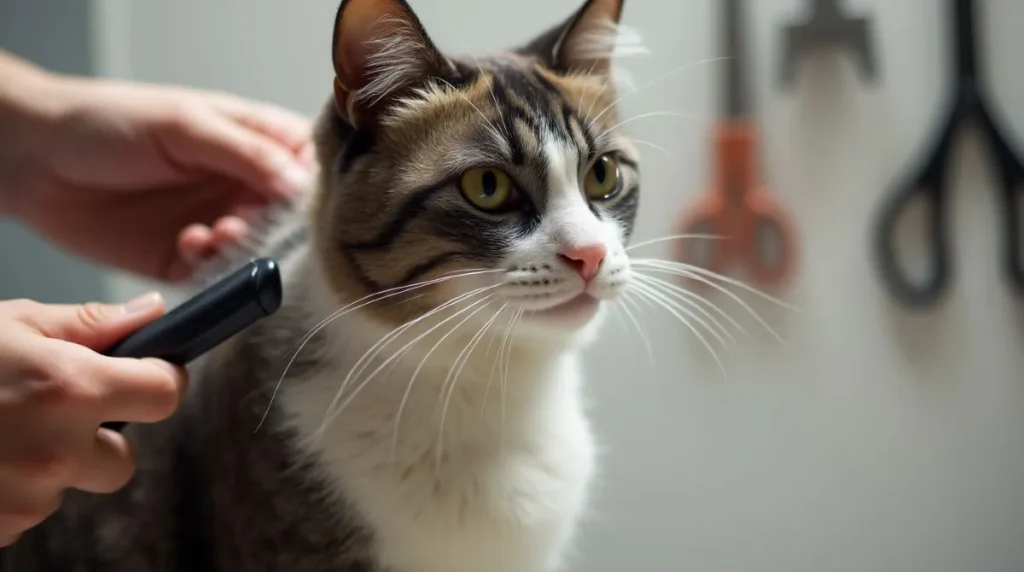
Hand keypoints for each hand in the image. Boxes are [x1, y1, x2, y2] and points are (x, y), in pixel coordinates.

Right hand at [0, 293, 186, 546]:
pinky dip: (12, 489)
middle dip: (99, 438)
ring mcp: (26, 497)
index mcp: (71, 388)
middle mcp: (58, 450)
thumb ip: (88, 325)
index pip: (164, 394)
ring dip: (50, 464)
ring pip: (70, 486)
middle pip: (123, 460)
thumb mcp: (11, 324)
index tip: (147, 373)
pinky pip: (28, 511)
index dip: (159, 380)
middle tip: (54, 410)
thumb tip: (152, 313)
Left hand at [3, 65, 314, 281]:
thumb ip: (245, 153)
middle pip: (293, 218)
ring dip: (247, 249)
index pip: (310, 165)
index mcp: (255, 140)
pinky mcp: (189, 259)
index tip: (302, 203)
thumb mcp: (185, 124)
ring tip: (217, 233)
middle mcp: (244, 184)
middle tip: (251, 221)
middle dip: (279, 226)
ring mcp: (220, 221)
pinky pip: (221, 276)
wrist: (36, 160)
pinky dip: (215, 268)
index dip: (314, 187)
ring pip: (261, 252)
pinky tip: (191, 245)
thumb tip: (301, 184)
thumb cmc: (109, 122)